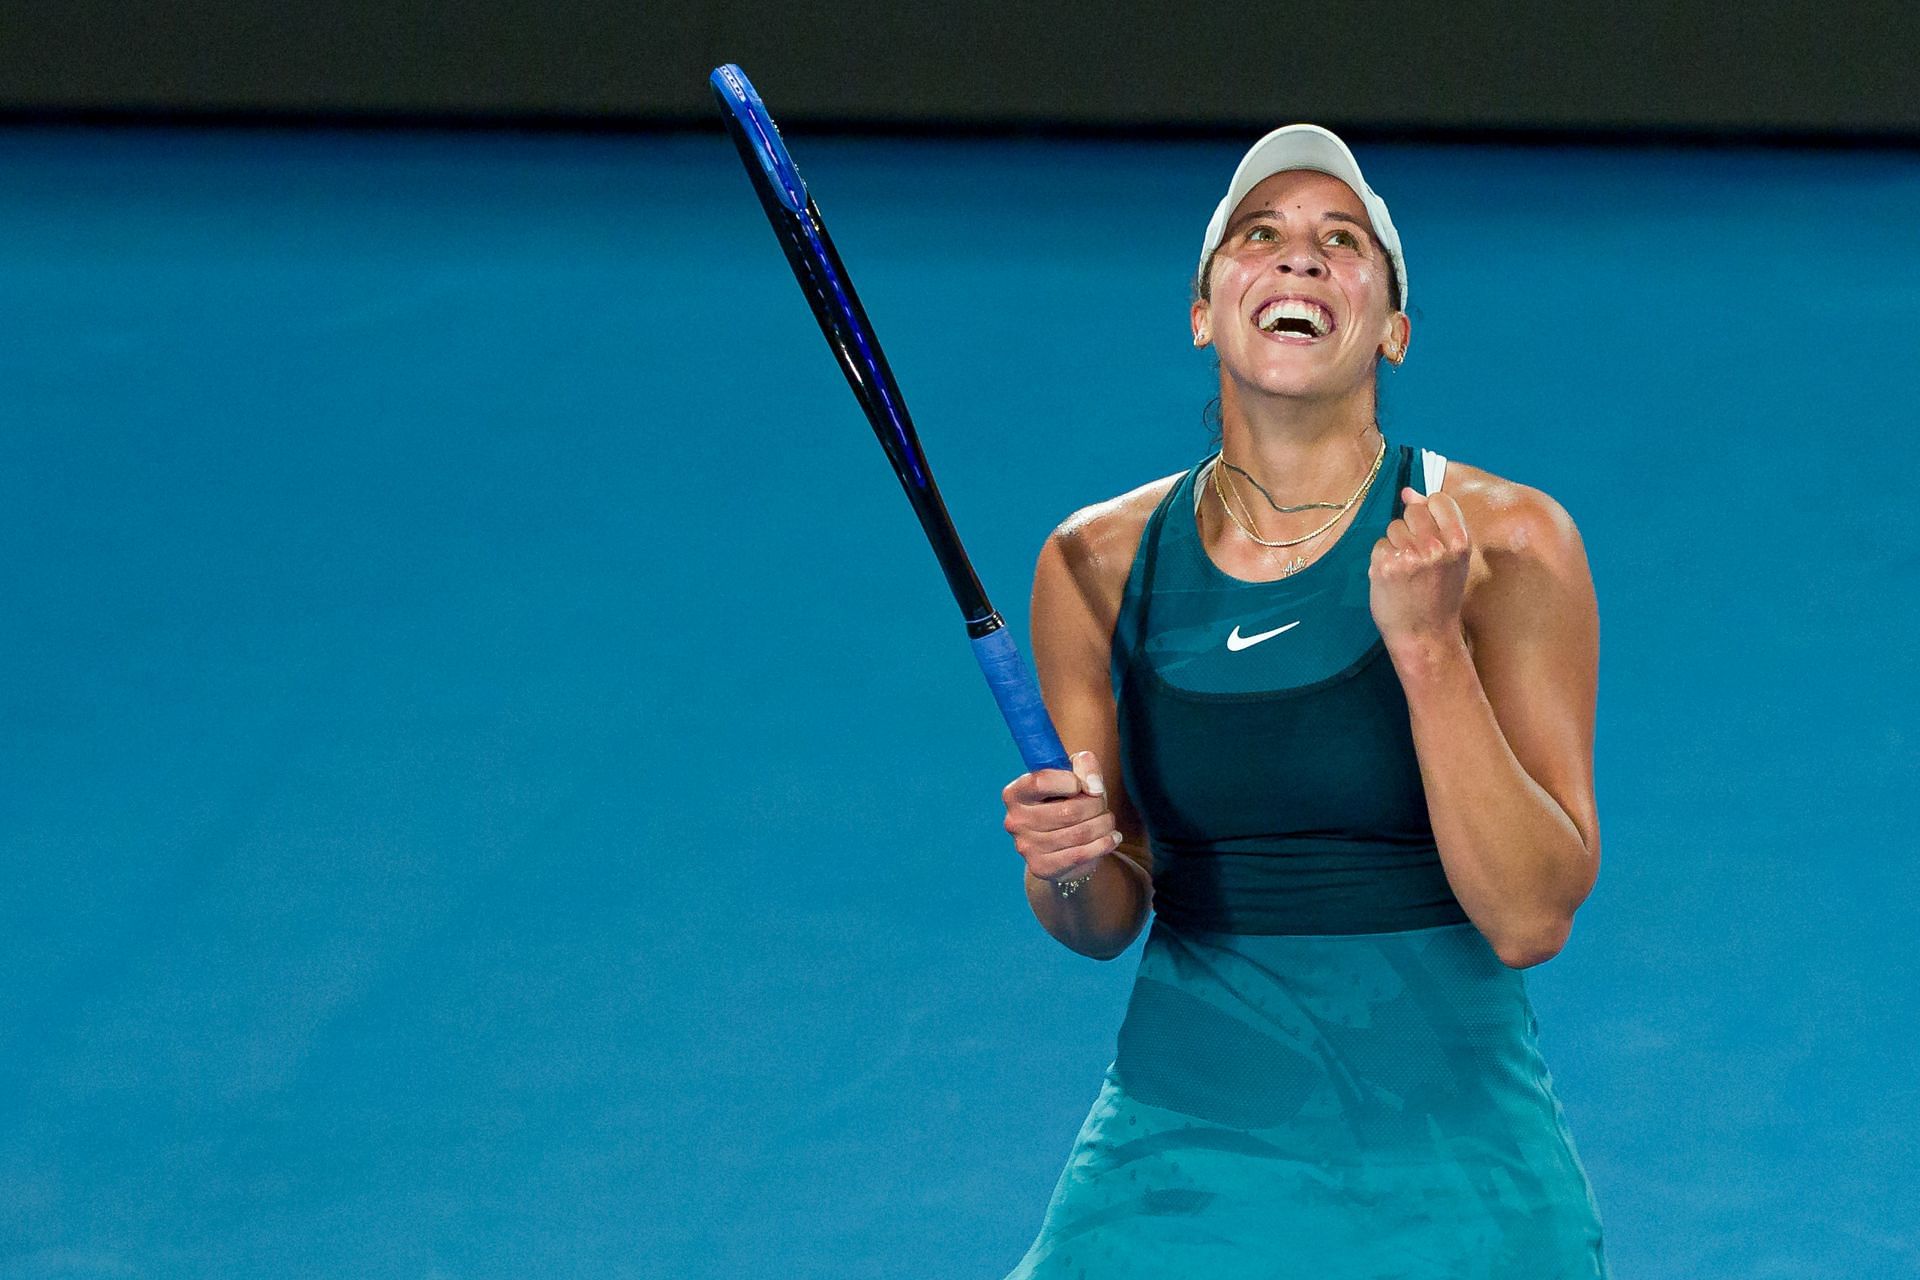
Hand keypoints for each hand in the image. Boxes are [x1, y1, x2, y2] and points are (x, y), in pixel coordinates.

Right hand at [1001, 750, 1122, 884]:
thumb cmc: (1065, 803)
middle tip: (1102, 805)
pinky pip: (1081, 854)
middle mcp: (1015, 820)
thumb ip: (1083, 765)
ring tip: (1108, 821)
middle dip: (1096, 805)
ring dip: (1104, 824)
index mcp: (1015, 793)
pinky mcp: (1041, 867)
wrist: (1059, 846)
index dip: (1069, 781)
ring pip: (1079, 833)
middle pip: (1068, 810)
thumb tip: (1094, 786)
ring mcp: (1026, 847)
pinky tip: (1112, 838)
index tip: (1082, 785)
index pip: (1040, 781)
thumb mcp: (1073, 776)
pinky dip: (1103, 844)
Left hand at [1369, 487, 1471, 652]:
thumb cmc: (1440, 595)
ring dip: (1395, 545)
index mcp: (1460, 542)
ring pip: (1393, 528)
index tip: (1430, 530)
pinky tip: (1393, 578)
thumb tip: (1408, 491)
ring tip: (1407, 570)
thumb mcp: (1451, 558)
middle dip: (1411, 528)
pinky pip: (1379, 546)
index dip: (1430, 511)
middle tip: (1418, 557)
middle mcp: (1435, 547)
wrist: (1426, 635)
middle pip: (1412, 511)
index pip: (1439, 500)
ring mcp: (1409, 557)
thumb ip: (1437, 523)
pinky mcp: (1385, 566)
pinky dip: (1382, 559)